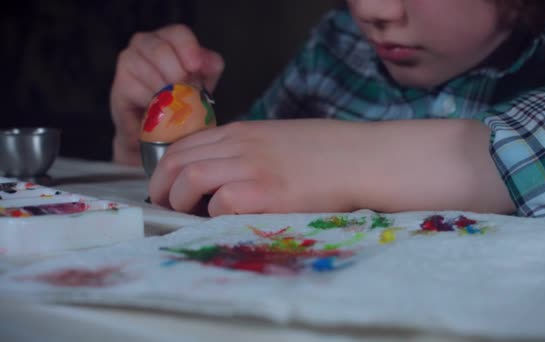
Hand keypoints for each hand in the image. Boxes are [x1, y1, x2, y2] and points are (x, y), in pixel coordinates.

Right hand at [110, 24, 223, 165]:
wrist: (158, 130)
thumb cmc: (181, 99)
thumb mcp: (203, 81)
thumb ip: (209, 67)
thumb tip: (210, 62)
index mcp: (168, 38)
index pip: (178, 33)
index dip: (188, 48)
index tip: (195, 67)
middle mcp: (145, 42)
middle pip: (161, 50)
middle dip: (177, 75)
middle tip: (186, 93)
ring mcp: (128, 60)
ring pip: (149, 71)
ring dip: (166, 91)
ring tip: (173, 104)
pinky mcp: (119, 83)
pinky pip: (138, 90)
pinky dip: (152, 103)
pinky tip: (158, 110)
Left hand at [148, 119, 367, 215]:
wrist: (361, 158)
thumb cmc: (326, 153)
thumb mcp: (277, 140)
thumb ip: (246, 150)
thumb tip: (221, 172)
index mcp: (242, 131)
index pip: (183, 144)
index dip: (165, 169)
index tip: (167, 188)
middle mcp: (241, 145)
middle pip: (177, 160)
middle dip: (160, 187)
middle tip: (166, 207)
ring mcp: (252, 167)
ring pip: (188, 178)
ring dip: (179, 201)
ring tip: (188, 217)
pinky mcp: (266, 192)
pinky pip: (219, 203)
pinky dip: (213, 215)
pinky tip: (225, 220)